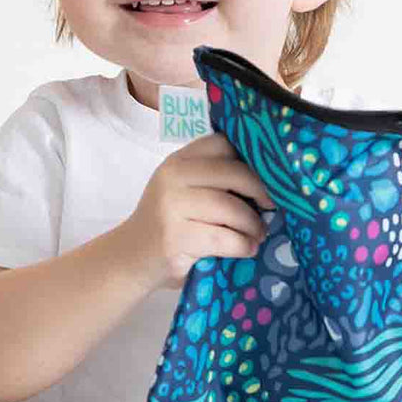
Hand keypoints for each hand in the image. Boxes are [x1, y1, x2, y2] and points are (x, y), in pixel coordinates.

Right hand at [117, 133, 273, 291]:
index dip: (249, 159)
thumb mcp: (182, 190)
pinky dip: (243, 245)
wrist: (131, 258)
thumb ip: (211, 178)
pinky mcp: (176, 238)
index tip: (264, 177)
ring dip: (253, 224)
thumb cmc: (168, 224)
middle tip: (270, 206)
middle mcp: (172, 177)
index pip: (222, 143)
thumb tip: (267, 178)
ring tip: (258, 234)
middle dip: (260, 191)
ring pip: (231, 207)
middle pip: (233, 173)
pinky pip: (224, 238)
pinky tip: (247, 249)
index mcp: (178, 161)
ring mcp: (171, 207)